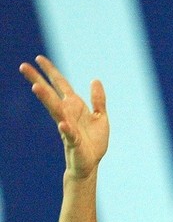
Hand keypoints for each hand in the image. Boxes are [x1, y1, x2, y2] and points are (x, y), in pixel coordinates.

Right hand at [20, 55, 108, 179]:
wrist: (90, 163)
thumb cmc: (93, 141)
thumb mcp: (100, 117)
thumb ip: (98, 100)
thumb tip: (95, 80)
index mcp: (74, 106)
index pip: (60, 85)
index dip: (51, 72)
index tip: (38, 58)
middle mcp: (67, 114)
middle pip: (51, 94)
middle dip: (38, 80)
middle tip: (23, 66)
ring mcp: (68, 127)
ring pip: (56, 111)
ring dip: (46, 99)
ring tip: (35, 87)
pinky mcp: (74, 141)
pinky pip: (69, 134)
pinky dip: (66, 129)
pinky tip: (62, 123)